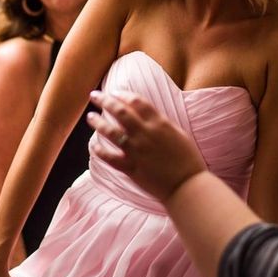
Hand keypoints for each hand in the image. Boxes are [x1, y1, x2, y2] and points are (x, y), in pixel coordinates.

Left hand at [87, 90, 204, 202]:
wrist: (187, 185)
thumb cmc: (187, 158)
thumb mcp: (178, 133)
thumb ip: (161, 122)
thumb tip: (147, 114)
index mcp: (159, 123)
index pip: (137, 102)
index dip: (123, 94)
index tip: (114, 91)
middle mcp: (145, 134)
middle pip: (120, 112)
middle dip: (105, 101)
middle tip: (94, 95)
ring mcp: (136, 151)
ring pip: (111, 133)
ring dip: (98, 123)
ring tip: (90, 117)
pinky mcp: (131, 168)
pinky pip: (111, 158)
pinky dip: (100, 151)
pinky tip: (93, 146)